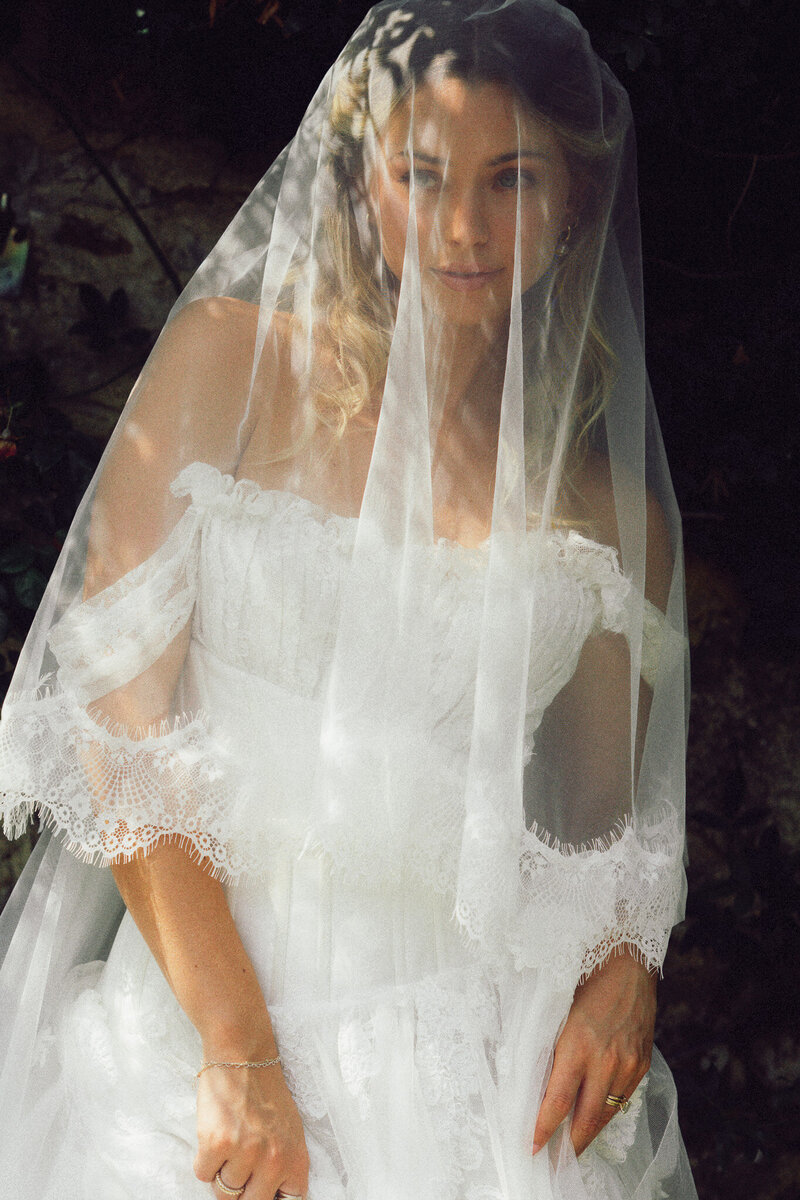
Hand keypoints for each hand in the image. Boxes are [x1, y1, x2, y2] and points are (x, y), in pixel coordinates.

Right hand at [194, 1062, 308, 1199]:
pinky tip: (214, 1133)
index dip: (270, 1198)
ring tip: (228, 1141)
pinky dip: (204, 1159)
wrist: (242, 1052)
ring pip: (223, 1192)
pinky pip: (202, 1174)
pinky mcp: (217, 1144)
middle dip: (241, 1189)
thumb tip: (272, 1197)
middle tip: (238, 1163)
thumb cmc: (265, 1092)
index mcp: (296, 1158)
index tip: (256, 1188)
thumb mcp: (289, 1131)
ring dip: (221, 1171)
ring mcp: (245, 1153)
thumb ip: (284, 1167)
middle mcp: (273, 1160)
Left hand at [532, 948, 655, 1158]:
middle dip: (569, 1147)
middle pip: (585, 1120)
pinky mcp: (643, 1065)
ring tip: (571, 1149)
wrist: (627, 962)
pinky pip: (622, 1099)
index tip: (531, 1148)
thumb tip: (531, 1081)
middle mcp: (606, 1061)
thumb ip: (548, 1047)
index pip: (557, 1102)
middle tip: (553, 1165)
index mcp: (577, 1045)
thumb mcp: (557, 1011)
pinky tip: (594, 1118)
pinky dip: (607, 1112)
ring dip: (588, 1134)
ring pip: (606, 1115)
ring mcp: (628, 1065)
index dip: (543, 1130)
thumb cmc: (583, 979)